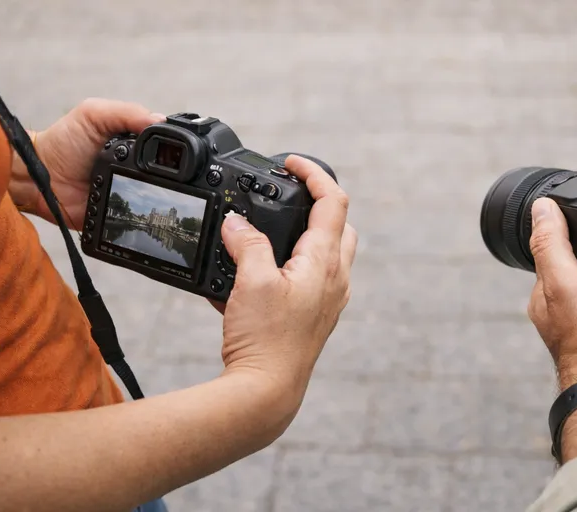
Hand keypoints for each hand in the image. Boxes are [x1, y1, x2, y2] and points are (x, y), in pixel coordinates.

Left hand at [10, 98, 163, 226]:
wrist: (38, 179)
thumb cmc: (62, 142)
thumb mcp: (93, 114)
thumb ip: (126, 112)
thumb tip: (161, 120)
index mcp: (134, 142)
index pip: (164, 144)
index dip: (174, 147)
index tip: (181, 152)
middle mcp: (136, 166)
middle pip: (167, 173)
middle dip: (173, 176)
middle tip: (176, 178)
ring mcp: (130, 190)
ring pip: (159, 195)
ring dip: (162, 195)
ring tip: (164, 194)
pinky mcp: (122, 212)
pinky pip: (141, 215)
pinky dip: (146, 213)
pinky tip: (149, 209)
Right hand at [216, 155, 356, 392]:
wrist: (267, 391)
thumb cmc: (265, 341)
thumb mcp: (250, 282)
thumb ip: (246, 244)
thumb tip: (236, 222)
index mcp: (325, 261)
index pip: (334, 201)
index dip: (315, 173)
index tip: (292, 163)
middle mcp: (336, 278)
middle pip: (340, 225)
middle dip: (319, 204)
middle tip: (289, 196)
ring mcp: (329, 299)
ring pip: (330, 253)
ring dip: (308, 235)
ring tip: (273, 232)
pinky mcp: (317, 316)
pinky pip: (314, 279)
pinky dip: (296, 265)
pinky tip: (262, 274)